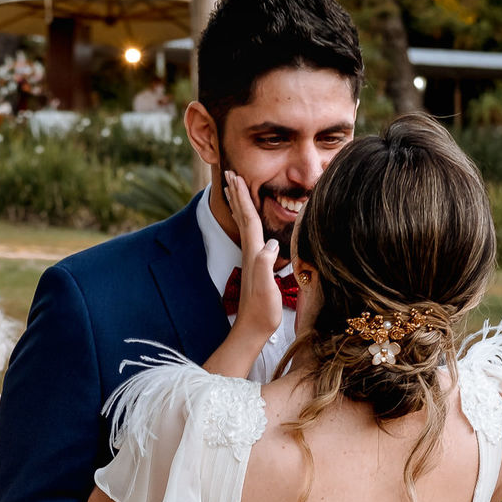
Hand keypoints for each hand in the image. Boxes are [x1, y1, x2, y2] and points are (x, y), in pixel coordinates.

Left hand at [223, 170, 282, 341]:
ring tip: (235, 189)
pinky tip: (252, 221)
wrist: (252, 329)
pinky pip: (252, 235)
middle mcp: (251, 252)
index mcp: (255, 253)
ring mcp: (253, 259)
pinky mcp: (256, 266)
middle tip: (230, 172)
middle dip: (237, 193)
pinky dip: (249, 221)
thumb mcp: (266, 289)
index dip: (242, 197)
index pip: (249, 218)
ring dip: (240, 204)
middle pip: (243, 216)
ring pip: (245, 224)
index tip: (235, 176)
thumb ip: (265, 266)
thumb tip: (271, 244)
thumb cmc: (262, 312)